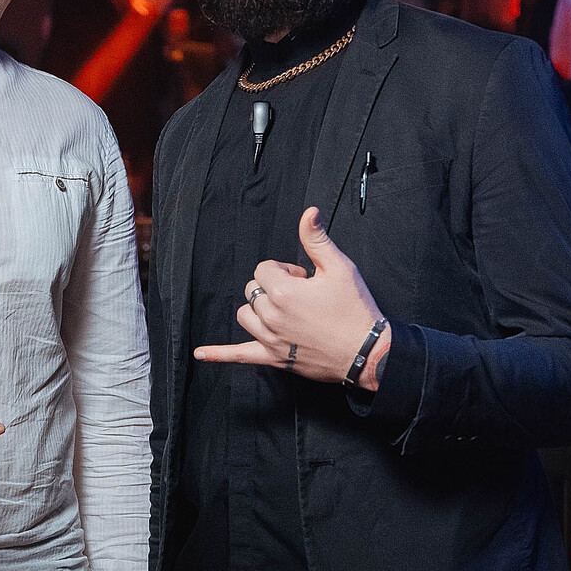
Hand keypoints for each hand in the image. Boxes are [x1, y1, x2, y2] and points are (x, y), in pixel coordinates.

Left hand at [193, 207, 390, 386]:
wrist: (369, 351)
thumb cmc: (355, 309)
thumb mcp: (340, 268)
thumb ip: (317, 239)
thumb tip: (308, 212)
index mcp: (284, 292)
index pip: (264, 269)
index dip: (284, 270)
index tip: (305, 279)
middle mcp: (271, 316)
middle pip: (253, 290)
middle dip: (272, 287)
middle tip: (303, 295)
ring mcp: (270, 339)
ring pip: (245, 315)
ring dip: (258, 309)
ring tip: (283, 311)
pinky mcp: (274, 358)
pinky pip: (239, 355)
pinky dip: (219, 354)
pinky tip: (201, 354)